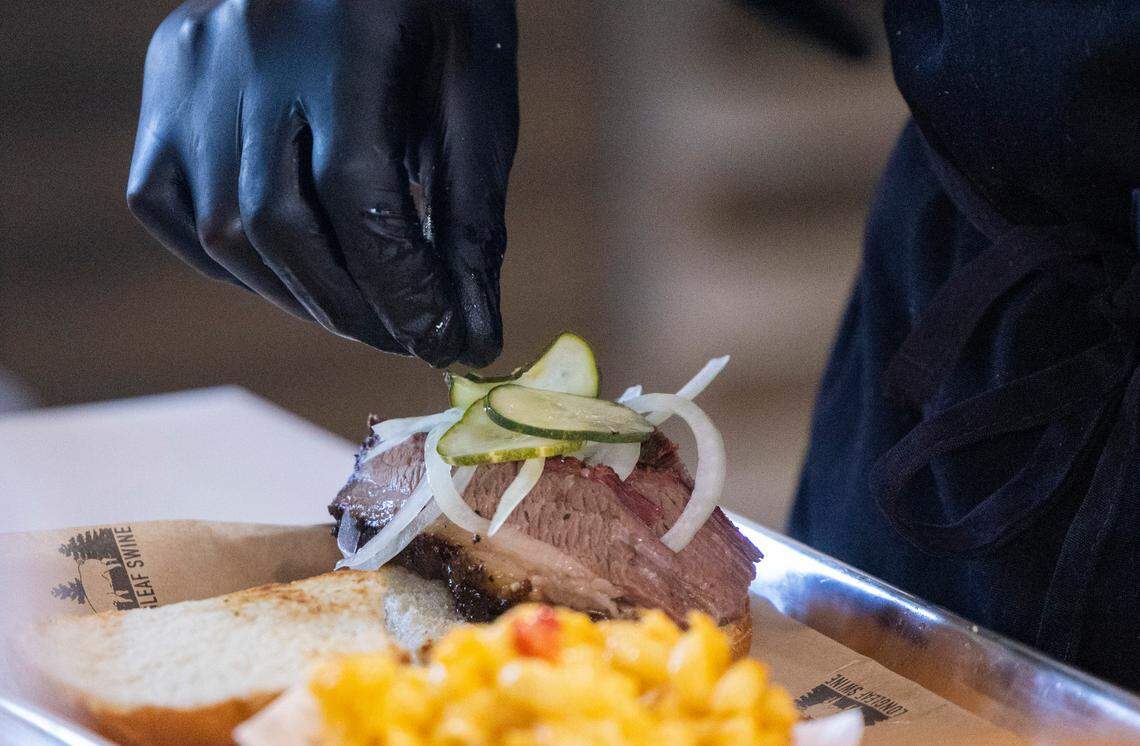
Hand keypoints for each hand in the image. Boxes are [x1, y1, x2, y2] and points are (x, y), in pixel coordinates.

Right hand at [127, 0, 517, 367]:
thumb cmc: (439, 18)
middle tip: (401, 335)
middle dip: (348, 306)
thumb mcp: (475, 104)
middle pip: (278, 225)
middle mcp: (252, 47)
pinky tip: (283, 265)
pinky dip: (227, 258)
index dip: (400, 288)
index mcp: (348, 39)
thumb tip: (470, 338)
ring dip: (294, 294)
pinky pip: (167, 205)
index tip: (441, 338)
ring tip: (355, 309)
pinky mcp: (167, 81)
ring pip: (223, 230)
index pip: (358, 196)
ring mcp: (196, 65)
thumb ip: (471, 222)